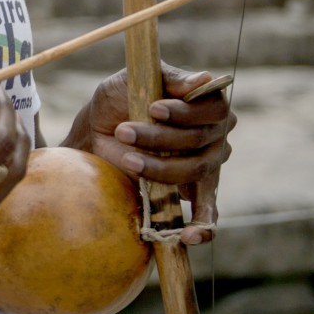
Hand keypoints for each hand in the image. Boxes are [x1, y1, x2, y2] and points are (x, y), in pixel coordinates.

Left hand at [67, 61, 234, 244]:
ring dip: (159, 167)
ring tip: (127, 160)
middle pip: (200, 140)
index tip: (154, 108)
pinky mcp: (193, 191)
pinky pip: (208, 213)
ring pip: (195, 170)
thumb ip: (171, 78)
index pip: (213, 108)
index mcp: (208, 104)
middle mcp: (215, 135)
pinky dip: (203, 226)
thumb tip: (205, 79)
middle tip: (124, 131)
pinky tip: (189, 235)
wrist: (98, 131)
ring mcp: (208, 165)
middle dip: (160, 138)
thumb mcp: (137, 78)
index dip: (185, 111)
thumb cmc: (120, 99)